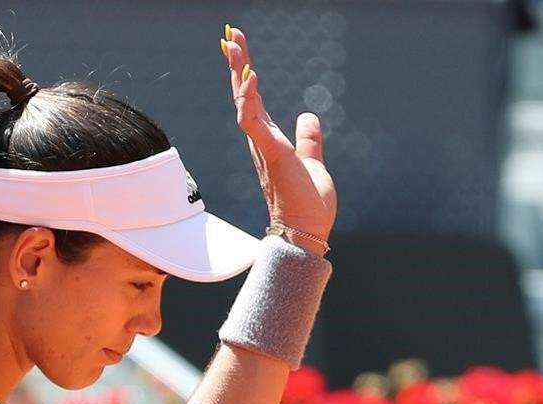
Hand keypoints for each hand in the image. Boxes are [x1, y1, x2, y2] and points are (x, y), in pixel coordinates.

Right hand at [221, 25, 336, 242]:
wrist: (306, 230)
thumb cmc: (308, 203)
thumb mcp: (312, 161)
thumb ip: (309, 139)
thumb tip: (308, 116)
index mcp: (269, 140)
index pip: (253, 99)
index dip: (245, 72)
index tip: (239, 46)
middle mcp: (260, 140)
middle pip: (243, 94)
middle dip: (236, 63)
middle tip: (230, 34)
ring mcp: (262, 146)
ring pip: (244, 101)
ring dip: (238, 72)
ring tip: (234, 44)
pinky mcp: (270, 152)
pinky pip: (252, 120)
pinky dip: (249, 96)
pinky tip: (250, 74)